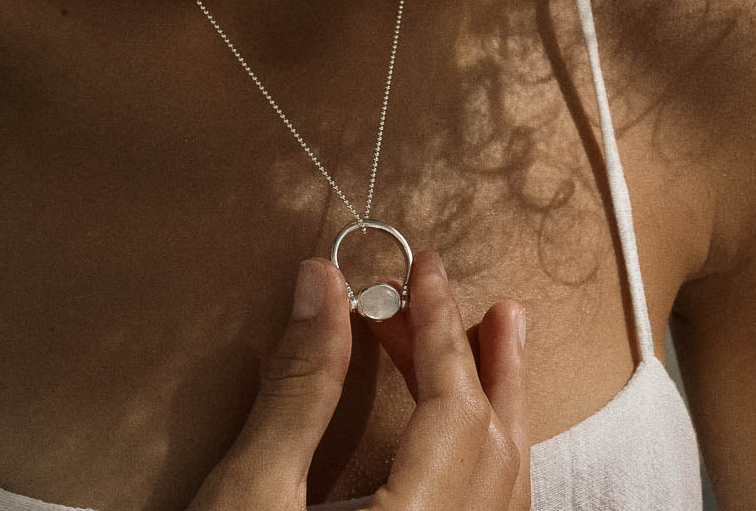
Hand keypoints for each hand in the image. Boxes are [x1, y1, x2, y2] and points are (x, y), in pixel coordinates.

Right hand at [184, 250, 530, 510]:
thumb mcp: (249, 495)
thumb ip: (299, 386)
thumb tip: (321, 283)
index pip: (451, 408)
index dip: (439, 328)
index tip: (425, 268)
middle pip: (499, 450)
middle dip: (493, 368)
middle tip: (498, 308)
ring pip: (506, 492)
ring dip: (501, 412)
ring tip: (497, 352)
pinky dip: (487, 463)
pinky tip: (471, 438)